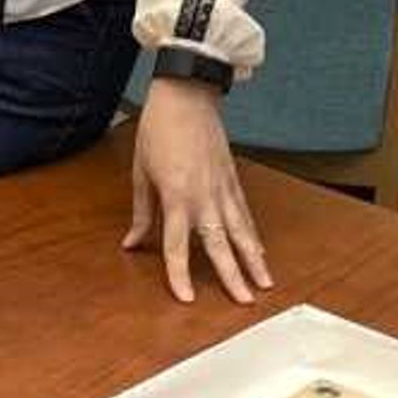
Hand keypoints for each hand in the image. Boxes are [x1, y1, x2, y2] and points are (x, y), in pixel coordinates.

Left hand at [124, 79, 273, 305]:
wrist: (186, 95)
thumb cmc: (159, 130)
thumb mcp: (141, 172)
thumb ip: (141, 212)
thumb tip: (131, 242)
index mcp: (176, 196)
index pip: (177, 245)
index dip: (180, 274)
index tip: (186, 298)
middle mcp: (203, 196)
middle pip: (219, 244)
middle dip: (232, 275)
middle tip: (245, 302)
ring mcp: (222, 188)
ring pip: (241, 232)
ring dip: (254, 260)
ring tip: (265, 284)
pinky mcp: (232, 180)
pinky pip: (245, 214)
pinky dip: (253, 235)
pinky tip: (260, 252)